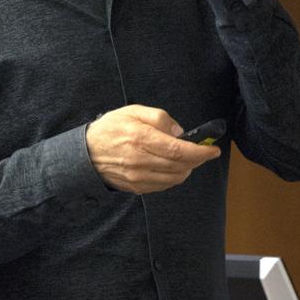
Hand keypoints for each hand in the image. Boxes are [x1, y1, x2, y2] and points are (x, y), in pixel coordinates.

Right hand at [86, 104, 220, 193]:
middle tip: (203, 152)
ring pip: (174, 179)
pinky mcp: (136, 187)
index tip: (213, 150)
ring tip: (186, 159)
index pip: (179, 150)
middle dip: (197, 160)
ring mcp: (137, 177)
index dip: (200, 152)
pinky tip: (171, 167)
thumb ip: (159, 118)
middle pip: (180, 166)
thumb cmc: (111, 128)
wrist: (86, 152)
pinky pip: (163, 186)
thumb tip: (180, 132)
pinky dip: (173, 177)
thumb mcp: (133, 111)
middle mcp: (140, 160)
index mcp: (141, 138)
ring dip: (187, 170)